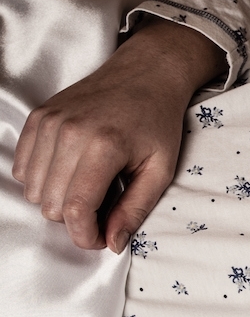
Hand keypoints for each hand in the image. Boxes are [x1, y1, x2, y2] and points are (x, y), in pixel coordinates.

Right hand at [12, 17, 224, 253]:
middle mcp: (69, 133)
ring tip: (89, 184)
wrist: (146, 73)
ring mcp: (49, 122)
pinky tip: (70, 170)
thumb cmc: (158, 121)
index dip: (86, 235)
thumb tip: (112, 243)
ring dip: (58, 198)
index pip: (76, 210)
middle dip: (76, 217)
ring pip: (32, 190)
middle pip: (50, 205)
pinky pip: (22, 167)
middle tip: (103, 206)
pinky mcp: (37, 117)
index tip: (102, 238)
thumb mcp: (161, 168)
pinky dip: (42, 178)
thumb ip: (136, 208)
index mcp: (104, 146)